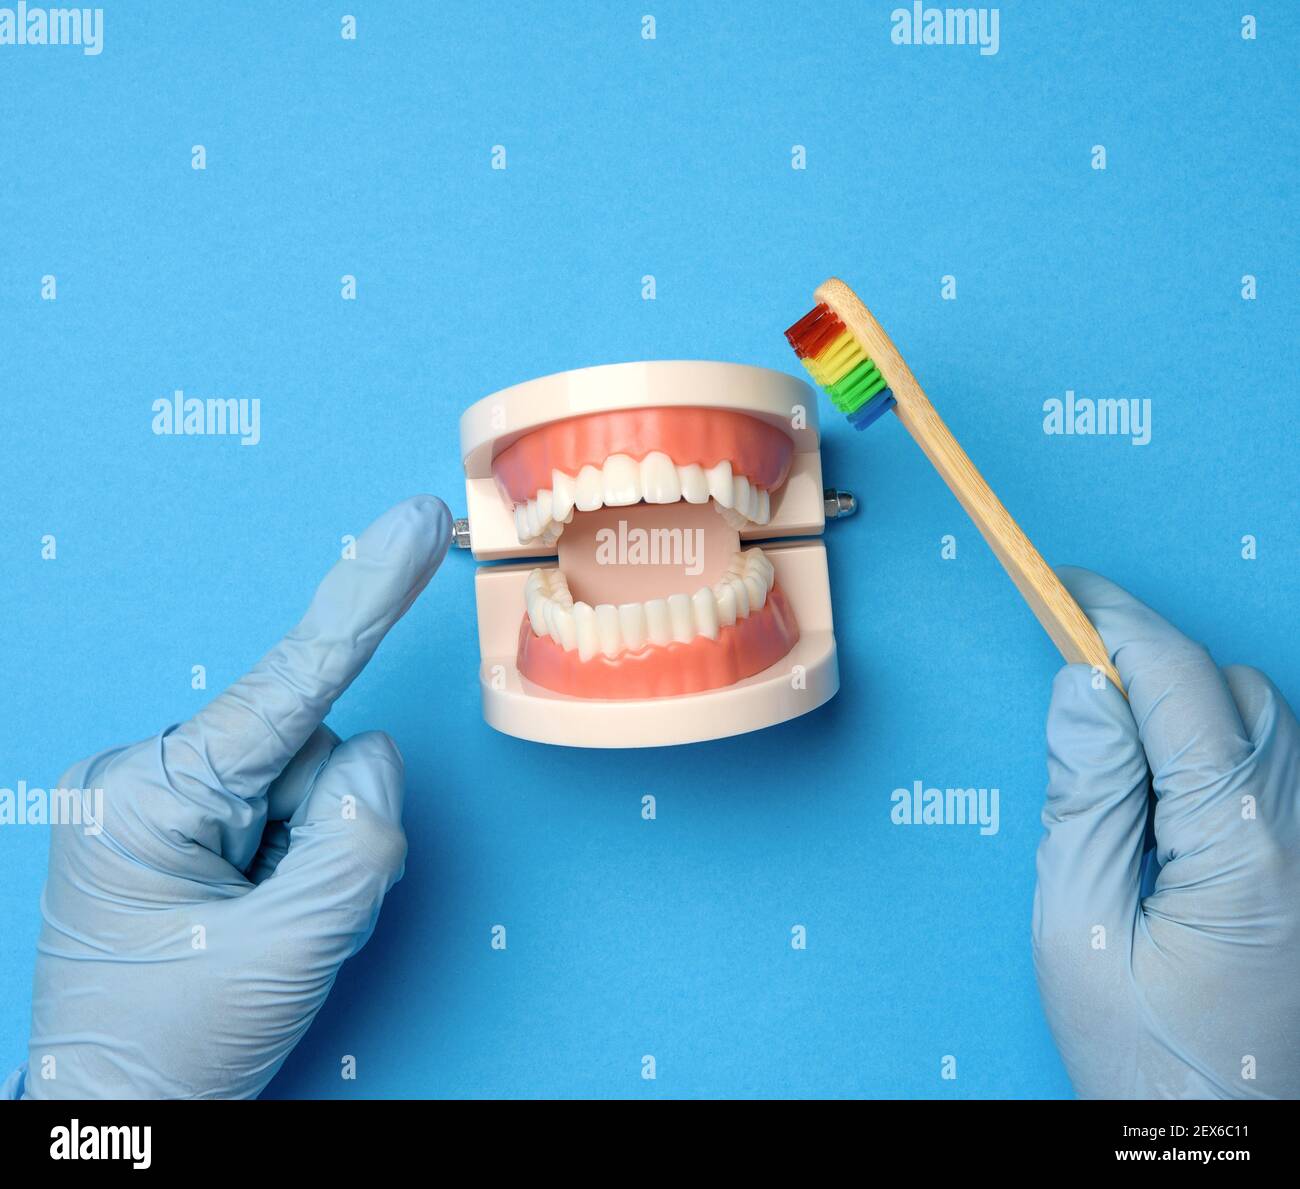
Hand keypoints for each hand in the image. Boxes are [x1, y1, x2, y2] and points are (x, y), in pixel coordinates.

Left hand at [5, 496, 450, 1099]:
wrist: (116, 1113)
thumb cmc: (178, 1044)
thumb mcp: (290, 951)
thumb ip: (359, 837)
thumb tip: (372, 759)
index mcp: (149, 796)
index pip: (287, 684)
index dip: (366, 595)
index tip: (415, 520)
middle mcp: (144, 775)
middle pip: (310, 750)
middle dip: (322, 828)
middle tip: (274, 917)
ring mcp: (157, 795)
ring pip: (306, 782)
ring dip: (308, 853)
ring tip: (255, 924)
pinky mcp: (177, 817)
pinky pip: (282, 806)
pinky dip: (293, 859)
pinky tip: (250, 909)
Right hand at [1033, 567, 1298, 1098]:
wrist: (1226, 1142)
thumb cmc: (1147, 1056)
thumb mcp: (1078, 928)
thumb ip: (1085, 797)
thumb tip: (1081, 686)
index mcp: (1243, 850)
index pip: (1179, 685)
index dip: (1114, 620)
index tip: (1057, 585)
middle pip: (1233, 690)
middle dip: (1147, 658)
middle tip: (1067, 666)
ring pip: (1263, 720)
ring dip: (1182, 699)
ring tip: (1108, 733)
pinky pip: (1276, 765)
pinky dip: (1213, 739)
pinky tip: (1163, 780)